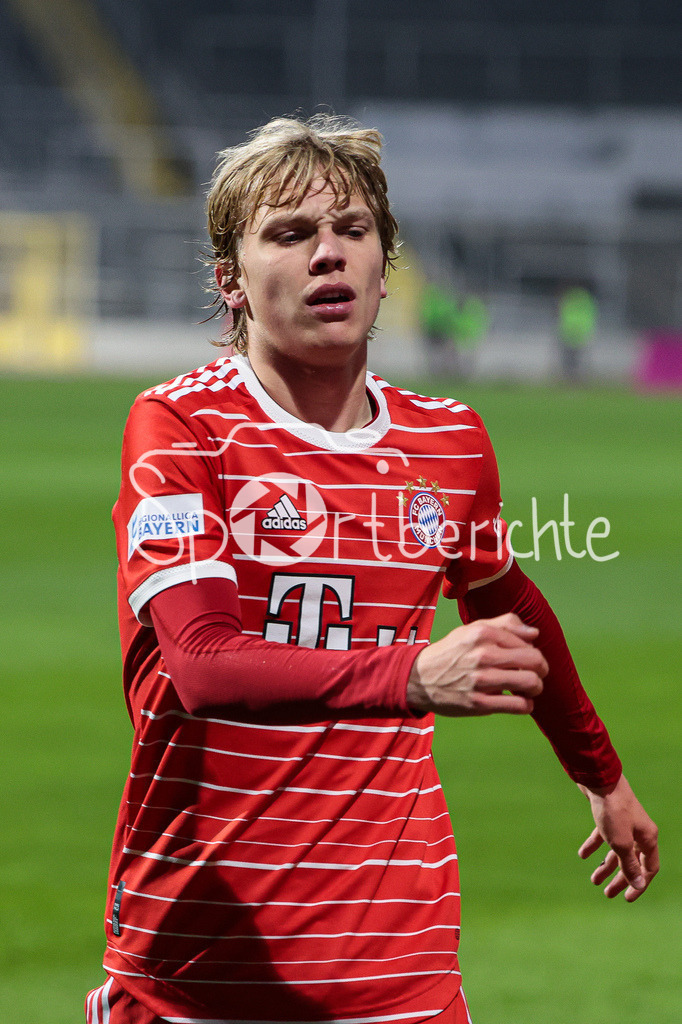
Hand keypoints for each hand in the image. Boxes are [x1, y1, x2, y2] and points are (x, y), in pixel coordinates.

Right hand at [407, 612, 547, 715]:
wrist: (419, 678)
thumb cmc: (450, 653)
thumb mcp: (471, 630)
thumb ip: (504, 625)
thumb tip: (534, 633)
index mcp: (483, 633)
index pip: (528, 641)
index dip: (533, 651)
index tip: (527, 659)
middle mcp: (483, 655)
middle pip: (535, 661)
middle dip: (541, 669)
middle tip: (535, 674)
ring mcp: (481, 680)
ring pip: (531, 683)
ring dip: (536, 687)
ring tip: (527, 689)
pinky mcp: (479, 703)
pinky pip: (519, 706)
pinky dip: (526, 705)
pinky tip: (519, 702)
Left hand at [578, 774, 658, 901]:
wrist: (599, 778)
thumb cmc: (613, 810)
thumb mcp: (621, 843)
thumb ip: (629, 864)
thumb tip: (638, 884)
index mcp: (647, 838)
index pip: (648, 868)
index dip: (639, 884)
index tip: (627, 898)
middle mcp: (638, 831)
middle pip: (631, 861)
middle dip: (620, 878)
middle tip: (607, 893)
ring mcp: (623, 822)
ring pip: (616, 849)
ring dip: (606, 865)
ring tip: (594, 880)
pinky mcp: (608, 815)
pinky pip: (603, 835)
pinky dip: (594, 845)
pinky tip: (583, 855)